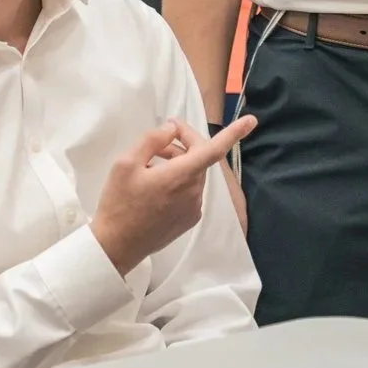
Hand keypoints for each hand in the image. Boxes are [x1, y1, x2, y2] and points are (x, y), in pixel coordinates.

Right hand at [90, 113, 257, 273]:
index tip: (251, 121)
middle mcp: (194, 192)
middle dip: (183, 143)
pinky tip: (156, 185)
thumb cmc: (118, 203)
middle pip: (199, 157)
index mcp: (181, 176)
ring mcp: (194, 208)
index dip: (233, 133)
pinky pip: (190, 191)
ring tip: (151, 163)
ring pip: (194, 174)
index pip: (214, 149)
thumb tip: (172, 130)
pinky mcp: (189, 220)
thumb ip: (152, 140)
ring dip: (179, 162)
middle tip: (160, 138)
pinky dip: (179, 180)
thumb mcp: (126, 163)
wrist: (116, 246)